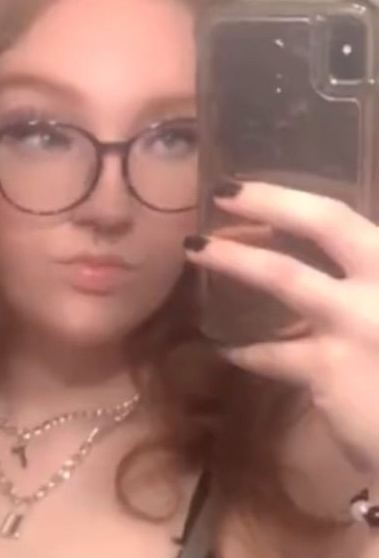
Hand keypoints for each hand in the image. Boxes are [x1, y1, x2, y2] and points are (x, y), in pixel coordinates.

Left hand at [185, 183, 378, 479]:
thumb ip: (368, 286)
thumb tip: (341, 274)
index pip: (355, 218)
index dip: (306, 198)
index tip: (265, 189)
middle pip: (328, 222)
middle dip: (273, 199)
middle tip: (225, 192)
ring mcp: (360, 321)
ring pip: (287, 278)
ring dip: (236, 259)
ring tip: (196, 249)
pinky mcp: (330, 367)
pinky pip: (274, 354)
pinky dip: (246, 351)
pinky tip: (224, 348)